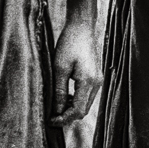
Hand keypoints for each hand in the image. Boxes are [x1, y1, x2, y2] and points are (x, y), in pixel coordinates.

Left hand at [51, 0, 100, 125]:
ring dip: (71, 108)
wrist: (82, 27)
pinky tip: (65, 95)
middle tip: (51, 114)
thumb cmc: (69, 44)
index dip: (63, 119)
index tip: (50, 120)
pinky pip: (87, 95)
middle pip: (83, 110)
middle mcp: (97, 83)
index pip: (77, 111)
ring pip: (85, 104)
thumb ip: (59, 91)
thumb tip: (56, 111)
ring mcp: (98, 80)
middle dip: (67, 115)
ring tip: (56, 104)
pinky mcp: (96, 76)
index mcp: (88, 82)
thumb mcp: (59, 68)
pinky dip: (76, 99)